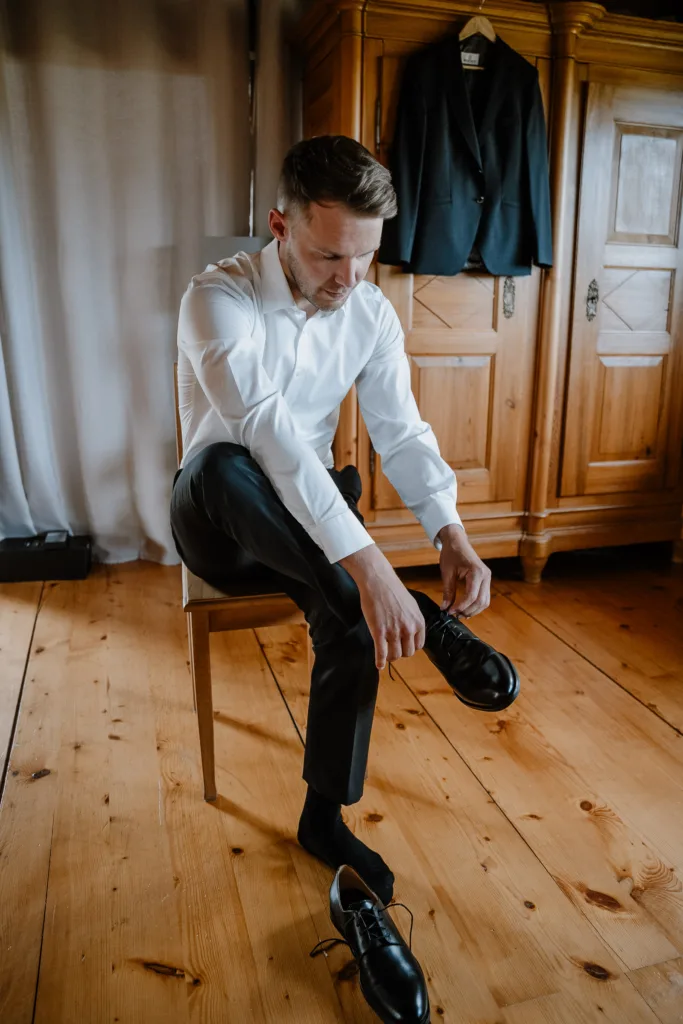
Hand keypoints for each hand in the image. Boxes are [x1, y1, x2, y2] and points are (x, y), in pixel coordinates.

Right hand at [339, 545, 424, 669]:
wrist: (378, 581)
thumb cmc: (393, 591)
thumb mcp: (412, 606)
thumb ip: (413, 621)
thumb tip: (412, 633)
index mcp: (418, 622)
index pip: (419, 646)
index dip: (410, 647)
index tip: (403, 645)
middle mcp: (408, 629)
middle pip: (407, 653)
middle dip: (400, 652)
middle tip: (392, 648)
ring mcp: (393, 631)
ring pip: (394, 655)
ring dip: (389, 657)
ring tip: (384, 653)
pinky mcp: (379, 632)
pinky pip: (381, 653)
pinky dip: (379, 661)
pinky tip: (378, 665)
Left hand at [438, 524, 490, 617]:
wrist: (457, 541)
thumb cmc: (451, 553)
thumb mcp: (447, 572)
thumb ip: (448, 591)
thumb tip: (445, 608)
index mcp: (476, 572)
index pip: (471, 596)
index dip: (460, 606)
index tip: (449, 612)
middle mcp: (486, 575)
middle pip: (481, 601)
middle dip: (467, 610)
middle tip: (454, 614)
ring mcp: (487, 578)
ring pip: (485, 602)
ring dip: (473, 610)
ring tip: (459, 613)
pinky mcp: (485, 580)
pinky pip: (484, 597)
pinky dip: (476, 605)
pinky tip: (465, 608)